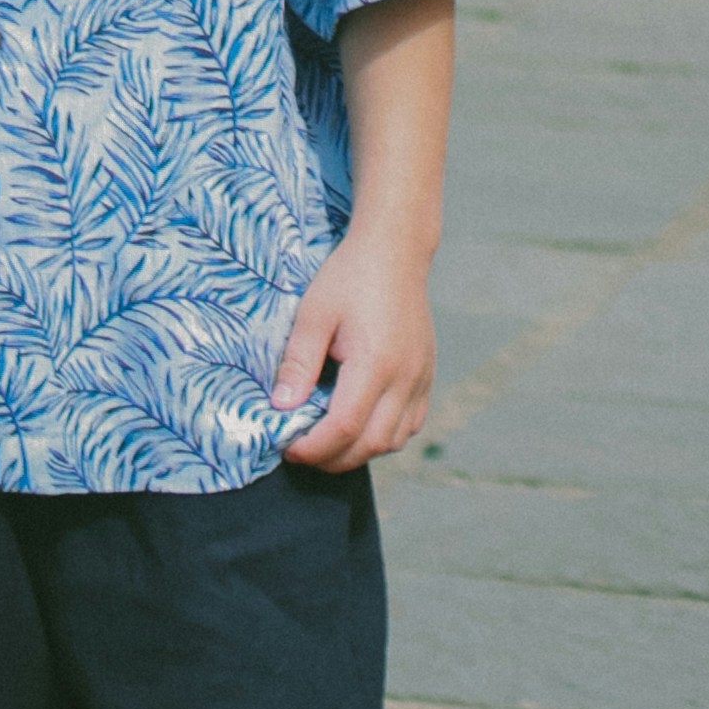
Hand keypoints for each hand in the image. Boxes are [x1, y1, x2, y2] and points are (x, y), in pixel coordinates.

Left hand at [272, 225, 435, 469]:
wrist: (394, 251)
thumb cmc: (348, 277)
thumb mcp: (313, 313)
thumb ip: (298, 362)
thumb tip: (281, 406)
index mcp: (376, 363)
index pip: (344, 427)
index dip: (314, 447)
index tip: (287, 447)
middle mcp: (406, 378)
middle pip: (372, 444)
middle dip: (334, 458)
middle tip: (301, 451)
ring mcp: (421, 379)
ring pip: (395, 441)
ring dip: (360, 450)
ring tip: (326, 441)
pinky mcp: (427, 376)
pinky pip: (410, 424)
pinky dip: (383, 436)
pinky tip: (358, 425)